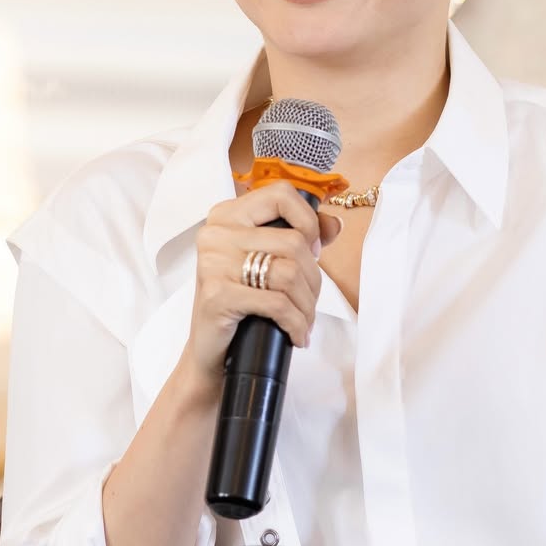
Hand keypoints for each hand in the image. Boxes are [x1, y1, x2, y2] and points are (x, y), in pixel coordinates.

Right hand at [187, 183, 342, 389]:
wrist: (210, 350)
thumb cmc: (241, 303)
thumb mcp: (267, 263)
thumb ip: (300, 237)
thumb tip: (335, 224)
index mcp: (227, 215)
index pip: (281, 195)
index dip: (308, 222)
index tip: (313, 250)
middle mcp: (216, 233)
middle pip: (293, 243)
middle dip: (313, 279)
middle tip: (309, 301)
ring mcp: (213, 263)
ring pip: (290, 273)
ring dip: (307, 305)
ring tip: (304, 321)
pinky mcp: (217, 295)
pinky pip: (277, 303)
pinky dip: (296, 323)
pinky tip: (296, 334)